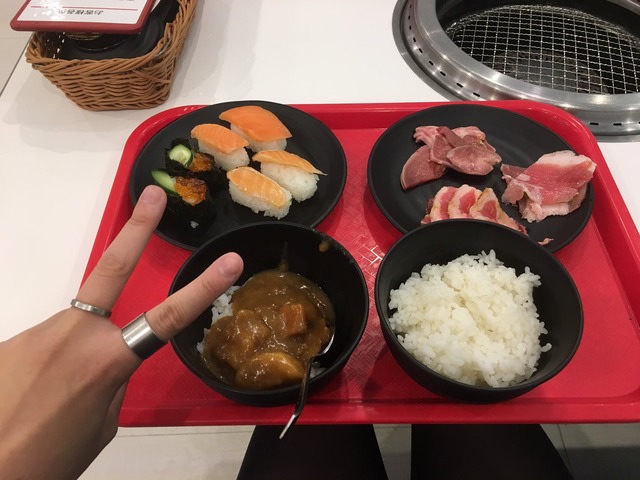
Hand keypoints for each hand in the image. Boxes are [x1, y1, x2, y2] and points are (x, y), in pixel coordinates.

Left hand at [0, 186, 242, 479]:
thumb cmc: (51, 459)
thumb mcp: (102, 424)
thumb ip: (113, 379)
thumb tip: (110, 356)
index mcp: (108, 360)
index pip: (170, 317)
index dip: (204, 287)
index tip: (230, 261)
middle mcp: (73, 335)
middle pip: (109, 271)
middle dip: (135, 229)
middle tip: (151, 194)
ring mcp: (35, 333)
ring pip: (70, 329)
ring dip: (71, 354)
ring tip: (52, 397)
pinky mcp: (7, 342)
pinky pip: (40, 346)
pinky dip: (44, 368)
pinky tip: (29, 396)